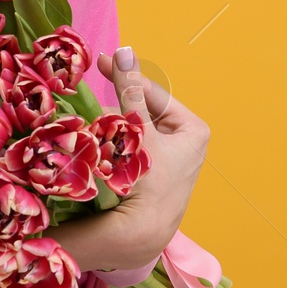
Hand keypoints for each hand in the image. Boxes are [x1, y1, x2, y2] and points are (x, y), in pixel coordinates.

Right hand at [99, 46, 209, 262]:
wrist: (139, 236)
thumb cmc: (146, 181)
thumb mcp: (137, 131)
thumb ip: (129, 91)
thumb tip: (124, 51)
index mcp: (193, 129)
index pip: (154, 93)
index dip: (125, 77)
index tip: (101, 61)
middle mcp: (187, 144)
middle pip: (144, 113)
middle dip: (117, 110)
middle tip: (93, 107)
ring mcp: (172, 161)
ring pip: (135, 131)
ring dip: (113, 129)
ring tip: (96, 134)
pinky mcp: (155, 176)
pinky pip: (132, 150)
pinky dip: (115, 146)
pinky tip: (101, 150)